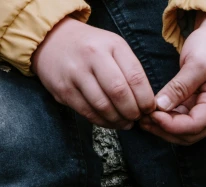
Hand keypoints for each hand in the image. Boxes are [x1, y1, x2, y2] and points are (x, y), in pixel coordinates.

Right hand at [32, 17, 154, 129]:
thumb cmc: (91, 48)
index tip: (148, 110)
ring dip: (118, 120)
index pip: (136, 77)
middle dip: (132, 112)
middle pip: (119, 93)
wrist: (52, 40)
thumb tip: (147, 104)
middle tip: (136, 118)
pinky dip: (103, 122)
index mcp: (112, 45)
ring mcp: (75, 73)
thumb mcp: (114, 48)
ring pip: (103, 106)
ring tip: (125, 123)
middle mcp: (93, 56)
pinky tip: (110, 122)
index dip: (145, 100)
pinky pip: (88, 113)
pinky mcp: (63, 89)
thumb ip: (130, 71)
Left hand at [139, 12, 205, 144]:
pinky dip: (169, 121)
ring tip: (144, 119)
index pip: (195, 125)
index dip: (172, 125)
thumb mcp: (196, 62)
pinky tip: (154, 114)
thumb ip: (179, 87)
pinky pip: (185, 123)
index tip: (151, 115)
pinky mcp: (203, 110)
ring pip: (187, 132)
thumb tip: (160, 107)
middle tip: (142, 120)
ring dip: (165, 129)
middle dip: (166, 130)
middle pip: (191, 135)